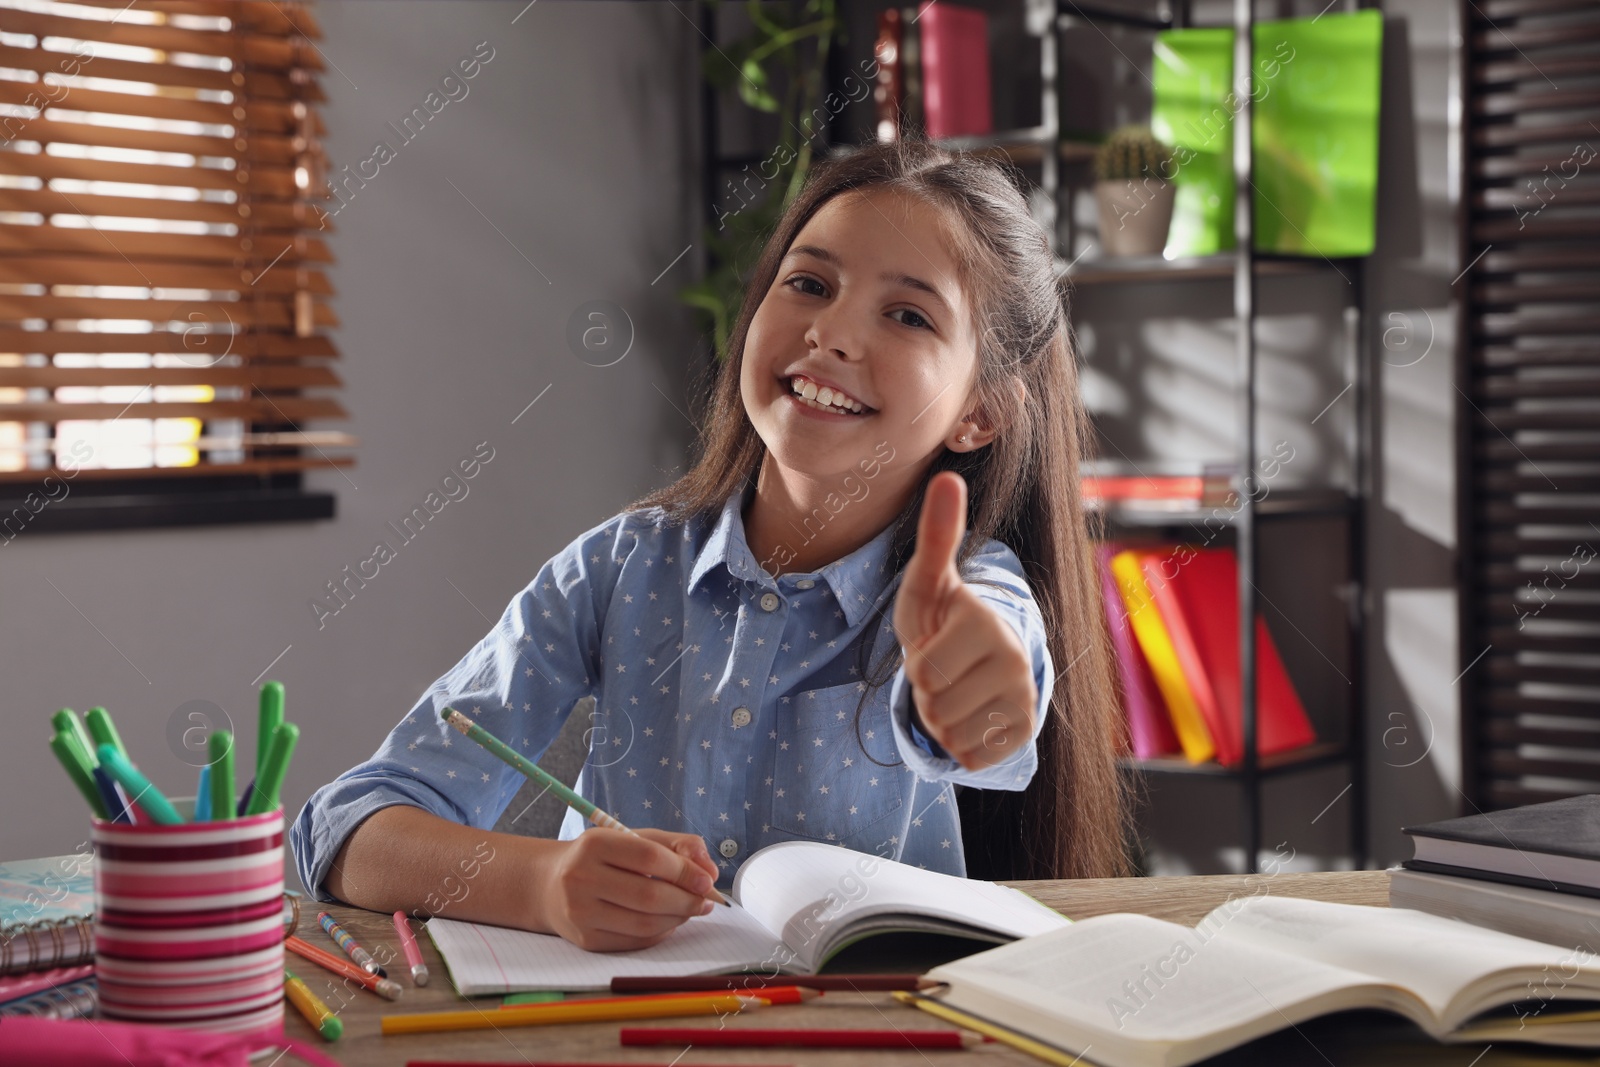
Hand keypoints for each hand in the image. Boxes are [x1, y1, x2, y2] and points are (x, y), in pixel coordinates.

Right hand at [536, 828, 719, 950]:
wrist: (551, 885)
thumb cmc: (602, 858)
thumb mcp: (634, 839)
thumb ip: (676, 846)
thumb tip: (710, 870)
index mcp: (594, 844)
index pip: (649, 857)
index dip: (684, 871)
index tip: (707, 880)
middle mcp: (581, 878)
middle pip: (648, 896)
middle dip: (687, 900)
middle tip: (706, 901)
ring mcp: (580, 913)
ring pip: (644, 924)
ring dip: (678, 919)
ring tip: (691, 910)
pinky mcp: (585, 940)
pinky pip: (635, 942)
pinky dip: (660, 933)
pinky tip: (669, 921)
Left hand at [893, 470, 1038, 770]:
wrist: (977, 659)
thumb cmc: (944, 617)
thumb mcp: (929, 580)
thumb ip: (937, 533)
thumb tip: (948, 477)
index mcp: (988, 624)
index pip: (924, 675)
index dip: (916, 666)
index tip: (935, 645)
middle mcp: (1017, 662)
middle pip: (935, 709)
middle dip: (927, 696)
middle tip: (943, 671)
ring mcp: (1026, 700)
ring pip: (952, 735)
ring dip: (942, 719)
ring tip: (955, 689)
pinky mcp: (1025, 732)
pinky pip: (972, 757)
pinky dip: (962, 744)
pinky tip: (972, 714)